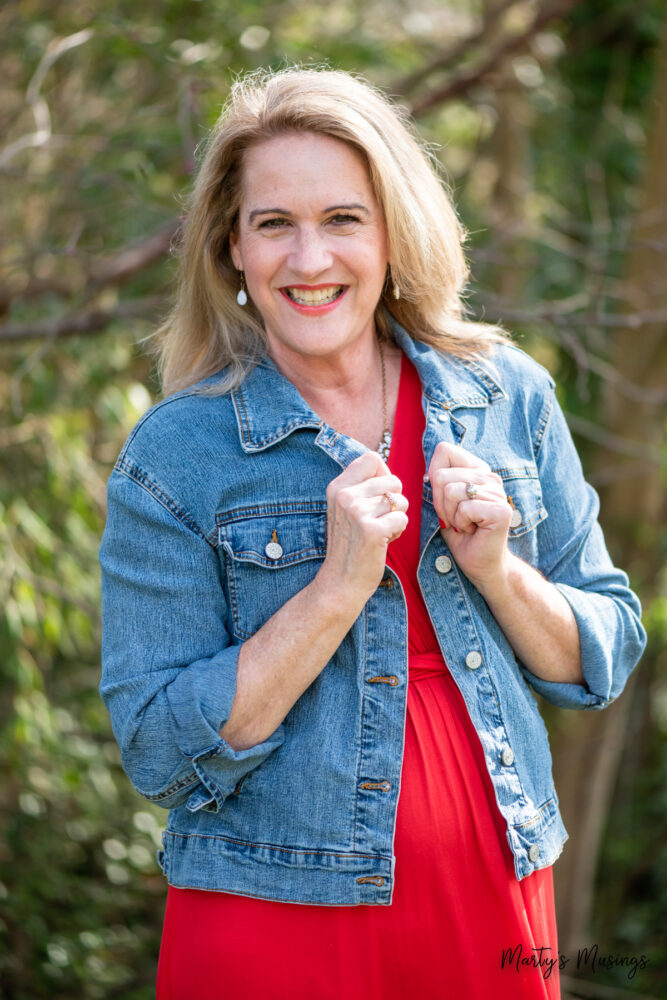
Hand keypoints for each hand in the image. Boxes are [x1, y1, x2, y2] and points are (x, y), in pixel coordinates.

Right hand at [317, 451, 408, 608]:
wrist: (340, 581)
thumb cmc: (350, 544)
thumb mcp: (345, 508)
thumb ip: (360, 486)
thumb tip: (386, 469)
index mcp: (338, 486)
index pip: (372, 459)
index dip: (384, 475)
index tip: (378, 496)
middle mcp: (345, 495)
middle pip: (392, 480)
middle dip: (394, 501)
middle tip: (379, 520)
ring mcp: (357, 512)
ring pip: (401, 500)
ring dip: (397, 517)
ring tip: (380, 531)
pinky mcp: (371, 530)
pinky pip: (403, 518)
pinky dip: (398, 530)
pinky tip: (383, 541)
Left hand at [427, 441, 511, 591]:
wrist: (479, 563)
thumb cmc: (459, 533)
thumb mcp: (442, 502)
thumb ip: (438, 480)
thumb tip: (428, 470)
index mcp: (477, 470)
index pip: (444, 450)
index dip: (434, 477)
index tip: (444, 500)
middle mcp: (490, 477)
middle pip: (442, 475)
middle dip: (439, 502)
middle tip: (454, 518)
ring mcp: (498, 493)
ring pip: (451, 491)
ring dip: (449, 514)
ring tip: (462, 524)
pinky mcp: (501, 510)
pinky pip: (464, 508)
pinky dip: (459, 523)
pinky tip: (471, 530)